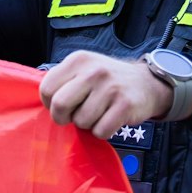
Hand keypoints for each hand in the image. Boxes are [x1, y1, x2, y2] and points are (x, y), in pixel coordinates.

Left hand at [38, 51, 178, 135]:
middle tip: (73, 117)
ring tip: (98, 113)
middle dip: (63, 118)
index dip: (49, 104)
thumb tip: (45, 104)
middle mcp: (93, 71)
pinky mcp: (125, 105)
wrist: (146, 83)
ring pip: (81, 121)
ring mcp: (110, 87)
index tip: (62, 105)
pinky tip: (109, 119)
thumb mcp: (84, 69)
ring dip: (87, 124)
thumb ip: (63, 81)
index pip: (46, 89)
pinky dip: (102, 131)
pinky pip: (100, 131)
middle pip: (60, 105)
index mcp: (78, 60)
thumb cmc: (107, 81)